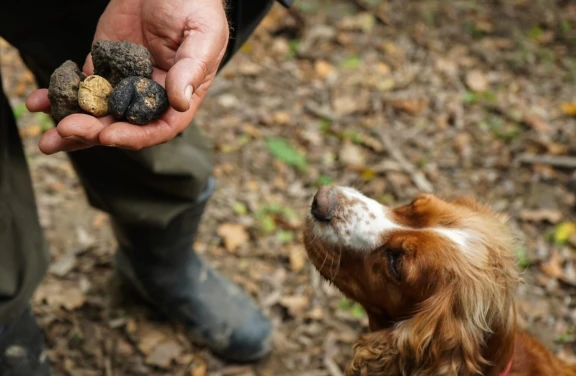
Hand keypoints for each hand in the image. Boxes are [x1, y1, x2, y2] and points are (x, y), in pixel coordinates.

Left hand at [26, 0, 228, 153]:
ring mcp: (124, 81)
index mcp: (179, 94)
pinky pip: (82, 85)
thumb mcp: (202, 36)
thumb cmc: (195, 6)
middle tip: (68, 130)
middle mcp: (150, 94)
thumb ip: (192, 68)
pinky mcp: (103, 64)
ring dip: (73, 125)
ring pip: (99, 112)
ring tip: (49, 138)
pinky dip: (60, 95)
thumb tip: (180, 103)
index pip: (158, 127)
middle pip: (122, 124)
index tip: (109, 135)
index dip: (134, 136)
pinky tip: (41, 101)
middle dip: (94, 132)